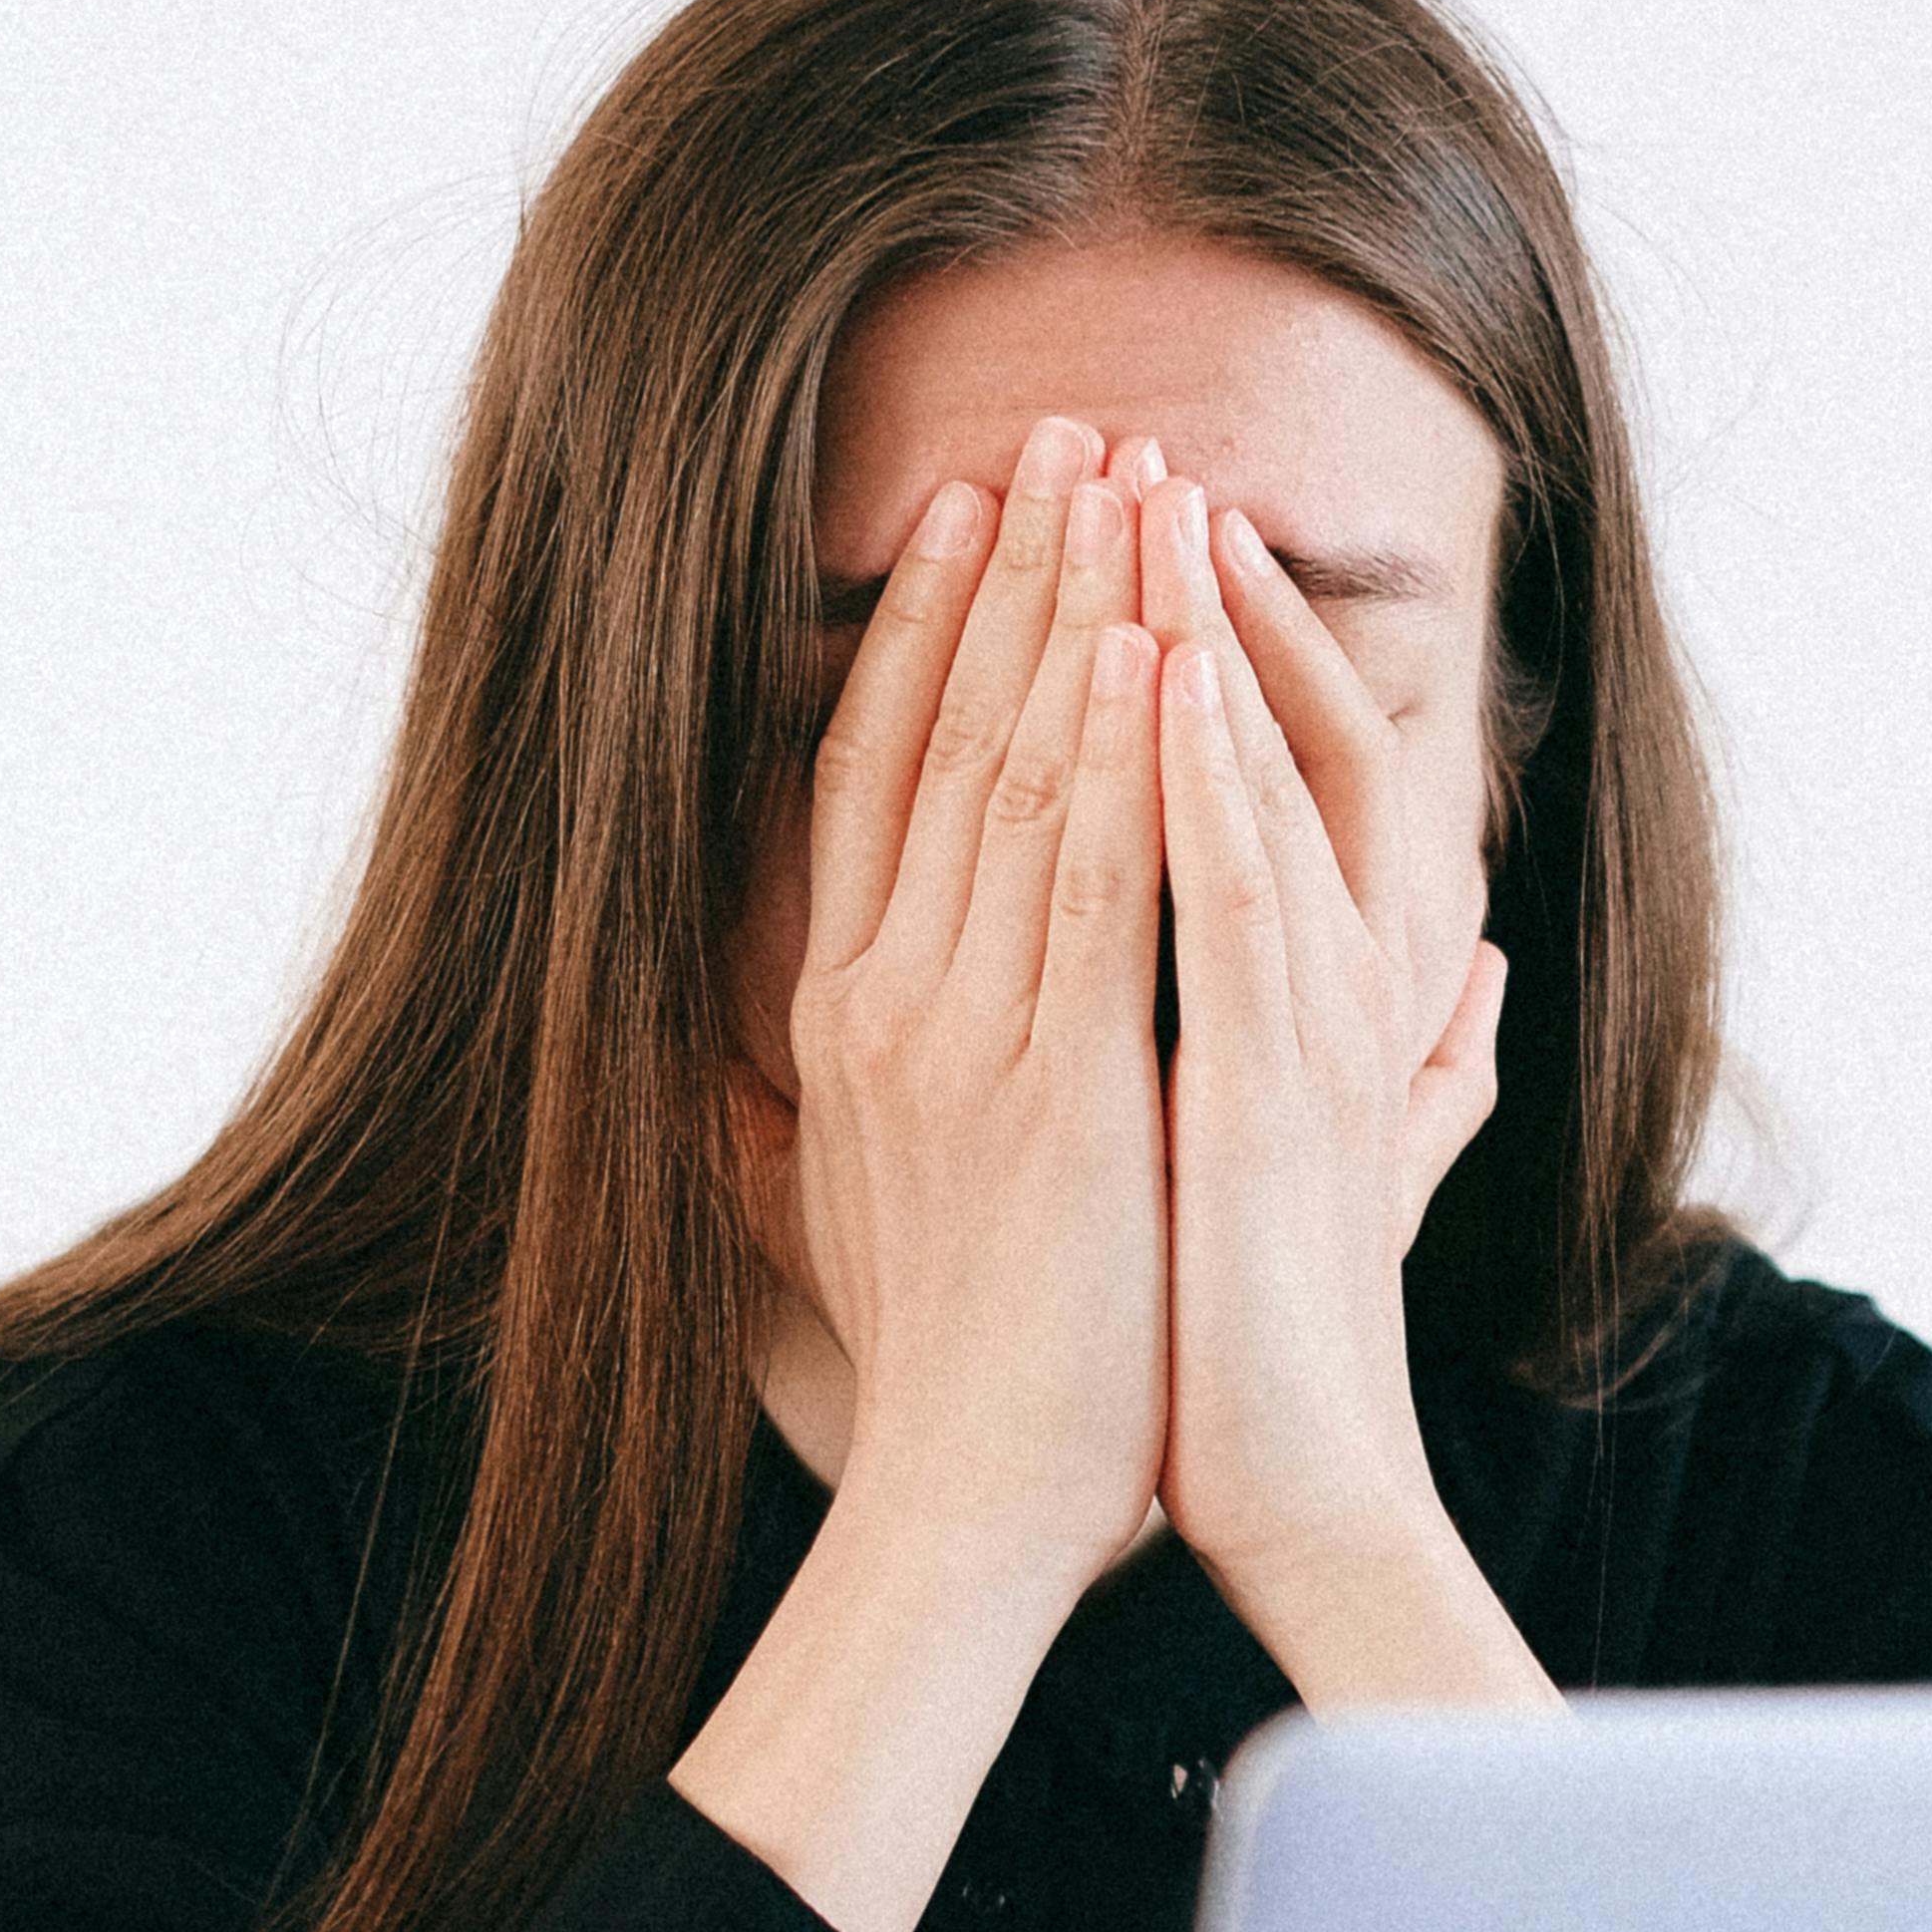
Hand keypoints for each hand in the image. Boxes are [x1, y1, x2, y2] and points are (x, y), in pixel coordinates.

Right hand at [766, 414, 1172, 1612]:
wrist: (974, 1503)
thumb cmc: (954, 1374)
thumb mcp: (867, 1210)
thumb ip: (840, 1111)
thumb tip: (778, 1066)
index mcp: (846, 1017)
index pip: (875, 773)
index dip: (925, 628)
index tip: (977, 509)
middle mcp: (884, 1000)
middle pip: (944, 736)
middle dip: (1014, 570)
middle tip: (1071, 428)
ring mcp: (962, 1034)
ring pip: (1018, 775)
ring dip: (1077, 610)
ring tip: (1127, 474)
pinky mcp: (1054, 1082)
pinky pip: (1090, 882)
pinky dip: (1120, 755)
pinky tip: (1153, 642)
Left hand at [1141, 468, 1546, 1710]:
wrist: (1300, 1495)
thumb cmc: (1277, 1347)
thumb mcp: (1336, 1167)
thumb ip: (1419, 1068)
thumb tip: (1485, 985)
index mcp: (1336, 996)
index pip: (1290, 768)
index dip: (1229, 643)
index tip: (1150, 533)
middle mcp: (1341, 987)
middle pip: (1280, 734)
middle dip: (1206, 590)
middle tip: (1136, 448)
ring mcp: (1311, 1030)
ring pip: (1261, 785)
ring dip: (1205, 635)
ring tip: (1146, 500)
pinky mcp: (1267, 1089)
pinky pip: (1228, 901)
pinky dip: (1196, 780)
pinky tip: (1150, 676)